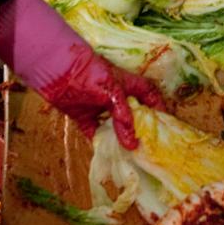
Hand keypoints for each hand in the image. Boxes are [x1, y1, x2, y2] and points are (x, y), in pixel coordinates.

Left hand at [41, 45, 164, 148]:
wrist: (56, 68)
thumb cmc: (89, 73)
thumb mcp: (112, 92)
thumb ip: (123, 116)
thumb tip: (133, 143)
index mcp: (126, 84)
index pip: (148, 94)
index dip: (159, 105)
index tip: (167, 122)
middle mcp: (115, 97)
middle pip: (133, 113)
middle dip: (141, 128)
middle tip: (150, 146)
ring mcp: (99, 107)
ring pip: (114, 126)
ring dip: (121, 138)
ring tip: (131, 155)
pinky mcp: (83, 116)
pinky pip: (94, 133)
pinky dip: (99, 143)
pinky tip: (106, 154)